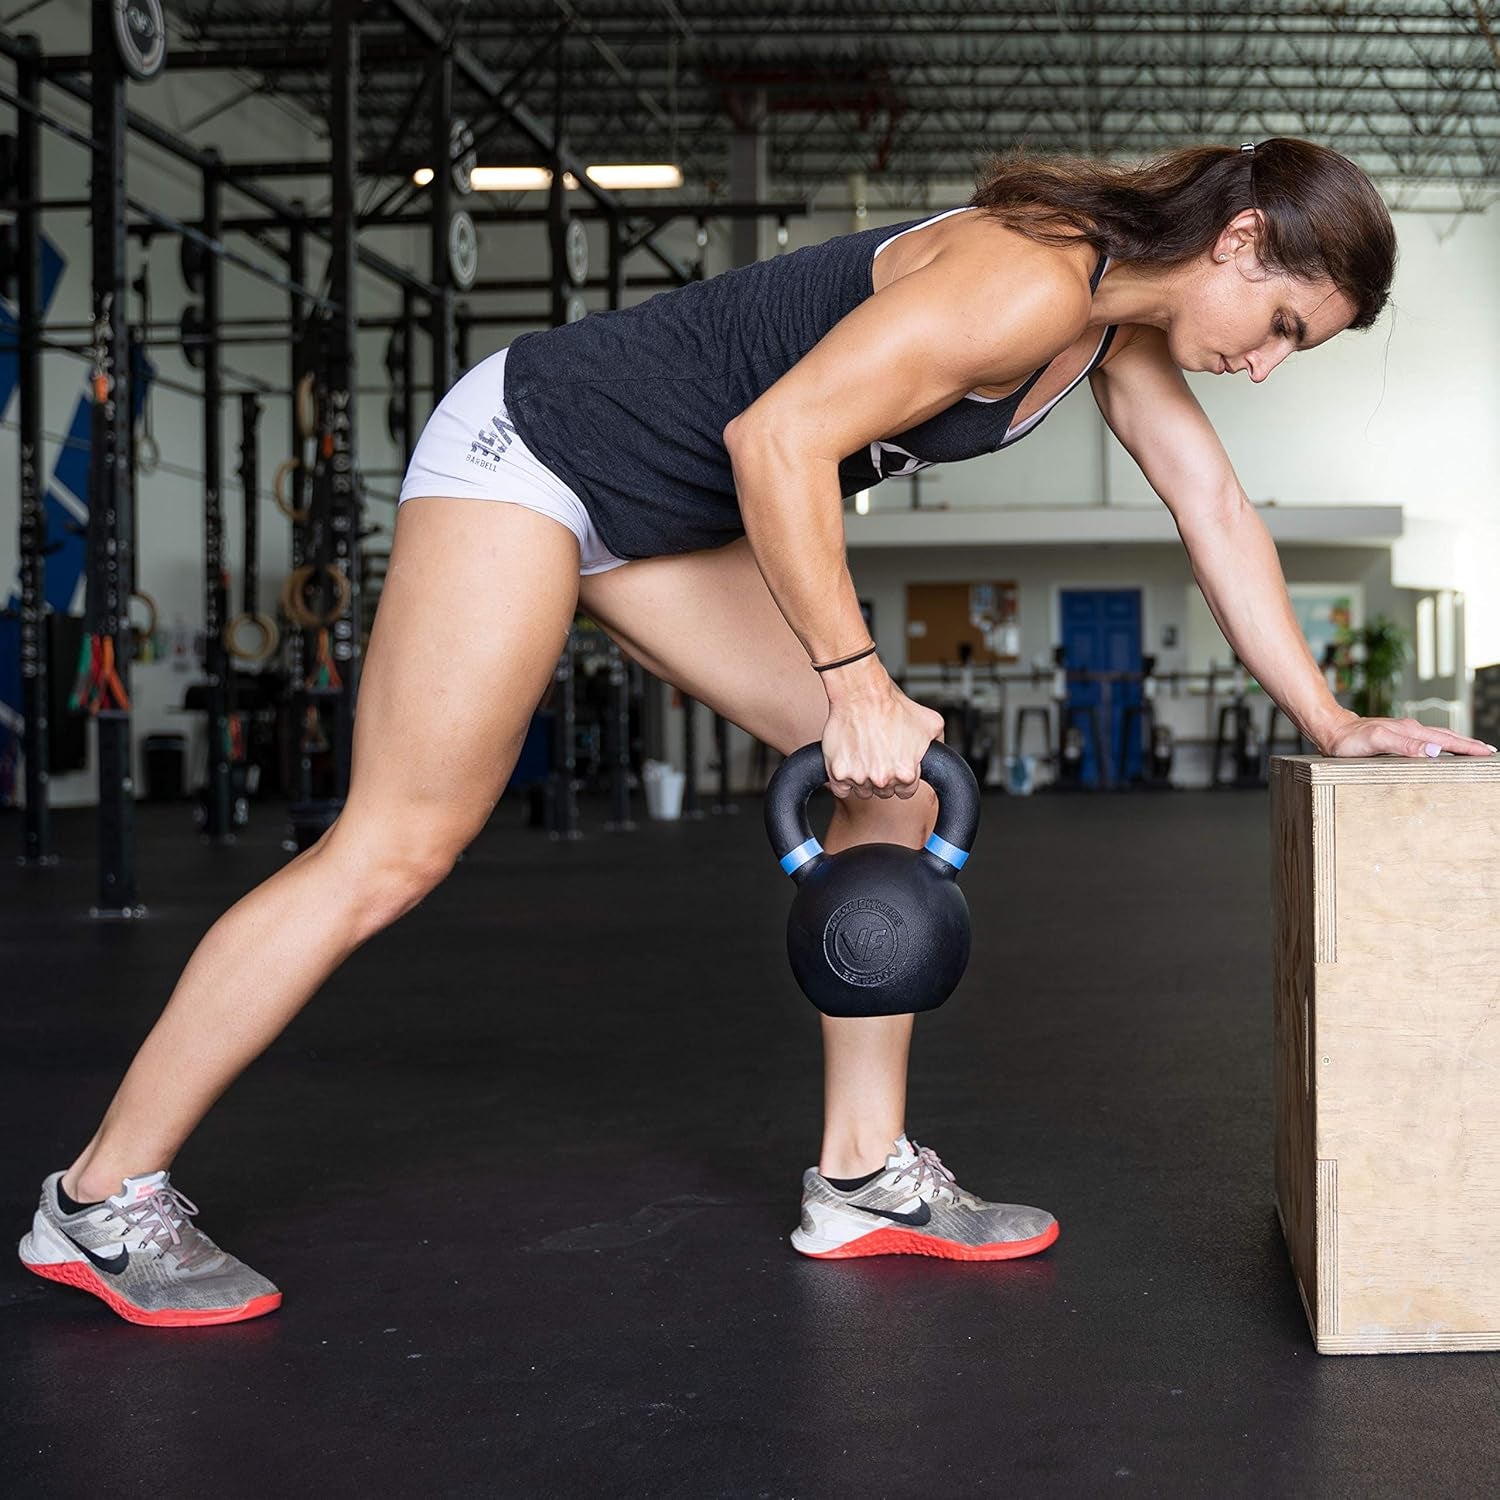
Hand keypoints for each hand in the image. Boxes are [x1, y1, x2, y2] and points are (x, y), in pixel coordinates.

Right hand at [821, 678, 946, 799]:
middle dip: (883, 777)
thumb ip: (939, 744)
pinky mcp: (838, 773)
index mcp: (906, 773)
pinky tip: (849, 763)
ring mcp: (858, 777)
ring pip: (862, 790)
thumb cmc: (892, 705)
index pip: (906, 791)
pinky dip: (843, 780)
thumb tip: (941, 755)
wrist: (861, 693)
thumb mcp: (930, 722)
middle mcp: (883, 778)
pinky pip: (840, 789)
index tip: (895, 766)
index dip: (902, 778)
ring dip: (863, 778)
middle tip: (879, 755)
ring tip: (864, 755)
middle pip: (884, 792)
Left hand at [1321, 715, 1497, 759]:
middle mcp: (1410, 729)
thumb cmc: (1350, 739)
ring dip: (1457, 743)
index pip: (1446, 740)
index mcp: (1411, 731)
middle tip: (1488, 752)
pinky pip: (1425, 740)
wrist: (1331, 730)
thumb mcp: (1377, 742)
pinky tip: (1439, 749)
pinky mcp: (1395, 736)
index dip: (1467, 747)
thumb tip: (1434, 750)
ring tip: (1471, 750)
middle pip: (1447, 736)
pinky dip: (1440, 744)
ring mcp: (1403, 732)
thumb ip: (1405, 745)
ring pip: (1437, 737)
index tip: (1487, 753)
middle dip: (1469, 745)